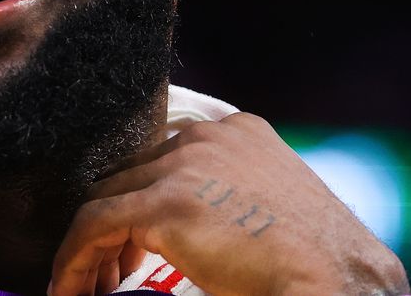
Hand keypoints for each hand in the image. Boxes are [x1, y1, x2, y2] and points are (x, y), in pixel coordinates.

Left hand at [47, 112, 409, 295]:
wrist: (336, 280)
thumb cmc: (317, 259)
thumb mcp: (272, 205)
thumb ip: (228, 197)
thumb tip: (188, 227)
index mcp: (238, 131)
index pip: (166, 157)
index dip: (143, 200)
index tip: (134, 242)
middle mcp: (207, 135)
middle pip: (132, 176)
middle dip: (118, 227)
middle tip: (112, 271)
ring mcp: (184, 165)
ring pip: (106, 200)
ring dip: (92, 248)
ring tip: (91, 287)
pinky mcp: (164, 202)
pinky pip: (94, 226)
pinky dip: (75, 261)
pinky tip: (73, 290)